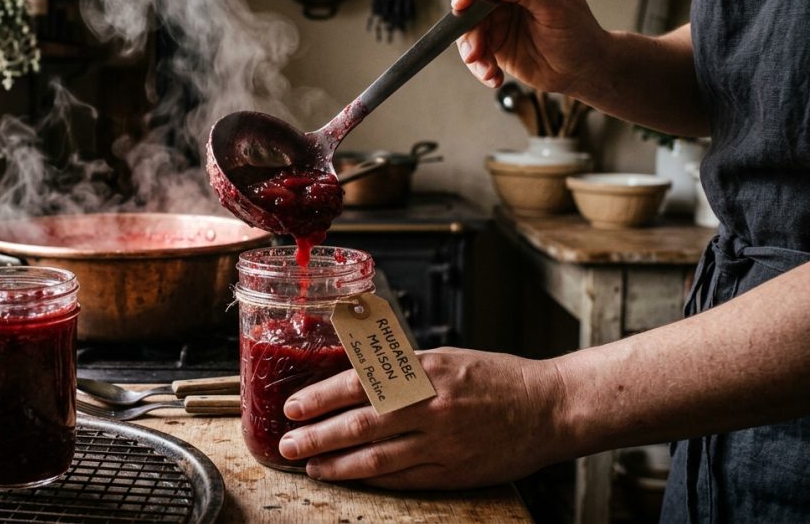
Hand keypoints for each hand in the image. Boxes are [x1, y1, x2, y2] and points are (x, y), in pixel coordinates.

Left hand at [278, 348, 568, 489]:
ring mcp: (442, 443)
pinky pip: (402, 478)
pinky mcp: (453, 471)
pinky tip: (349, 478)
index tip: (294, 407)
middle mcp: (430, 407)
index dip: (321, 398)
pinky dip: (370, 479)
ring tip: (310, 466)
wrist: (550, 408)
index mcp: (426, 372)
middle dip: (317, 436)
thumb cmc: (496, 378)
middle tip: (287, 445)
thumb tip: (355, 372)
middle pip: (360, 425)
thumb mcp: (446, 358)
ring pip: (376, 459)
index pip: (360, 384)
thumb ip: (402, 368)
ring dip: (336, 465)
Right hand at [452, 0, 607, 94]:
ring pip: (466, 23)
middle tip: (470, 43)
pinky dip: (478, 65)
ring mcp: (496, 15)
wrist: (582, 71)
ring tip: (486, 67)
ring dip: (471, 47)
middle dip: (464, 18)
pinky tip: (492, 75)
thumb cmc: (579, 34)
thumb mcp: (558, 7)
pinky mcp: (492, 40)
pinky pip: (472, 49)